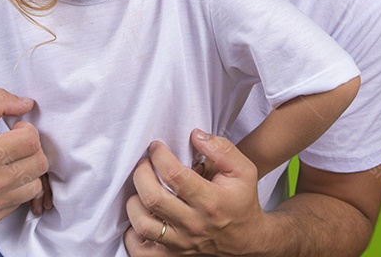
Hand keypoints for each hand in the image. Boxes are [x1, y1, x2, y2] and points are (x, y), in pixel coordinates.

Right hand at [0, 89, 49, 223]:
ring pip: (36, 185)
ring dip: (28, 170)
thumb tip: (28, 105)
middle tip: (15, 144)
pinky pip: (22, 200)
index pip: (32, 141)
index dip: (27, 130)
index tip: (15, 129)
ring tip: (11, 160)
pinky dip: (18, 188)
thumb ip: (1, 100)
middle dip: (31, 149)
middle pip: (39, 163)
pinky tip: (4, 176)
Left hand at [123, 130, 267, 256]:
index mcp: (210, 201)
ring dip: (134, 202)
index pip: (174, 176)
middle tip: (144, 163)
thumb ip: (221, 149)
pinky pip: (141, 251)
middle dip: (141, 173)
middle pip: (153, 198)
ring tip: (141, 189)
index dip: (159, 156)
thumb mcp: (243, 170)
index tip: (155, 147)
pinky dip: (132, 234)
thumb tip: (195, 135)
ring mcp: (181, 243)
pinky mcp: (172, 255)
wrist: (248, 240)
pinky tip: (141, 216)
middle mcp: (193, 224)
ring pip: (142, 225)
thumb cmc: (242, 201)